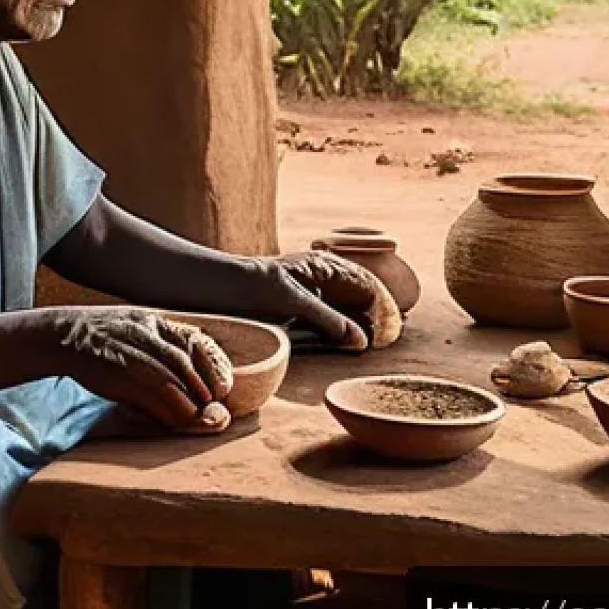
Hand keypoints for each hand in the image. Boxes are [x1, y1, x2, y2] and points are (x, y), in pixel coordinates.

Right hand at [50, 307, 234, 433]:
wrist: (62, 335)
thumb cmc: (101, 339)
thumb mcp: (134, 329)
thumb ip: (160, 349)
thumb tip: (187, 383)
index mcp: (153, 321)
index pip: (195, 340)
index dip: (213, 365)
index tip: (222, 385)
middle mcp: (145, 332)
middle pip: (186, 363)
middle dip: (205, 388)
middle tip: (214, 407)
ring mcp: (131, 350)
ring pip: (172, 379)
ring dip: (190, 403)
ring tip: (197, 418)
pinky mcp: (118, 370)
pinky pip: (152, 393)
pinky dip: (168, 410)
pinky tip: (174, 420)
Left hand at [253, 251, 396, 351]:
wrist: (218, 287)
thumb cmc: (254, 286)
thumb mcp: (294, 302)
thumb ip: (329, 320)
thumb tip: (362, 341)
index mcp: (323, 266)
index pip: (365, 285)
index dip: (379, 308)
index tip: (389, 332)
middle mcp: (320, 276)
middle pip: (357, 295)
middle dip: (373, 315)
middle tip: (387, 338)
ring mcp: (311, 291)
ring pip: (344, 307)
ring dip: (357, 324)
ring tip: (371, 342)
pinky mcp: (299, 307)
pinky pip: (328, 318)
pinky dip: (339, 329)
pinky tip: (345, 342)